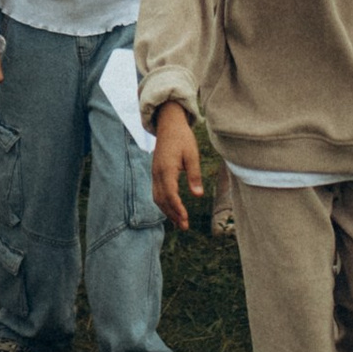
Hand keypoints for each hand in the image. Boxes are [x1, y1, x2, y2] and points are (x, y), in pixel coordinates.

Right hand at [150, 101, 202, 227]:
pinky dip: (163, 203)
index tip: (185, 219)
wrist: (168, 124)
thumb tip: (198, 195)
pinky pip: (156, 192)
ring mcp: (155, 173)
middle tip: (184, 226)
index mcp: (166, 169)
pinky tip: (171, 209)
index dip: (178, 209)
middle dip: (172, 214)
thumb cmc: (182, 138)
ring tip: (178, 222)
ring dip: (167, 211)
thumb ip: (194, 175)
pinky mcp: (155, 172)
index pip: (171, 195)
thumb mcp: (192, 155)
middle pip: (162, 199)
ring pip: (157, 197)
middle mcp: (157, 173)